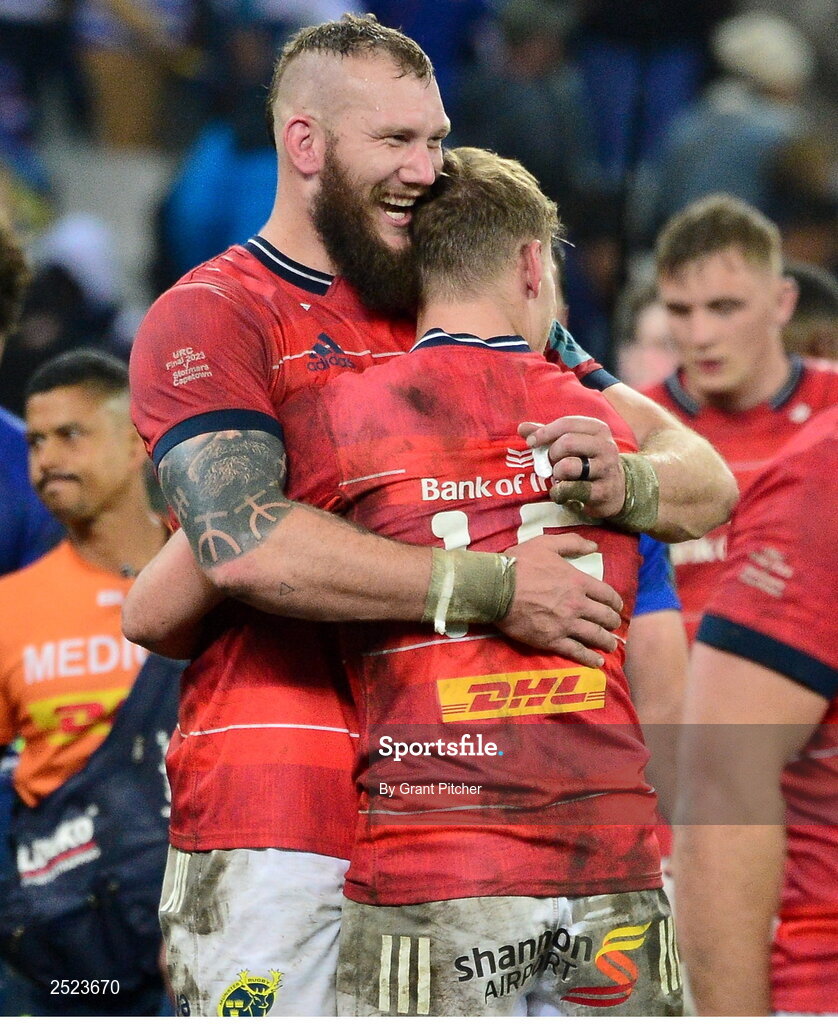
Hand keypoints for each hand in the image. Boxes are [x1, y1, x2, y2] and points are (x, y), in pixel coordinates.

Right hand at [497, 533, 622, 666]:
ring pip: (594, 636)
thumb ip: (572, 543)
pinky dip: (589, 658)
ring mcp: (565, 624)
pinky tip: (597, 662)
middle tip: (613, 625)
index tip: (617, 606)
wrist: (496, 587)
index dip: (615, 602)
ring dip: (606, 641)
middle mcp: (577, 605)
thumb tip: (594, 545)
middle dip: (612, 622)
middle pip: (604, 616)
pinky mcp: (551, 640)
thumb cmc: (520, 563)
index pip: (607, 594)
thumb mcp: (546, 544)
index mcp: (578, 582)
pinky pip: (576, 652)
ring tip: (611, 646)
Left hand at [520, 417, 625, 518]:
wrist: (614, 490)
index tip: (531, 443)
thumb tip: (522, 427)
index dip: (544, 432)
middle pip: (567, 443)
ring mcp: (606, 469)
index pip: (566, 423)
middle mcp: (605, 446)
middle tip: (550, 463)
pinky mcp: (603, 491)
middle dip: (551, 454)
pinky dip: (559, 492)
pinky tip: (559, 492)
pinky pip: (571, 489)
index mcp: (597, 429)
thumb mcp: (573, 443)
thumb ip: (548, 434)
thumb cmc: (587, 461)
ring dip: (556, 473)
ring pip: (568, 466)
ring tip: (559, 476)